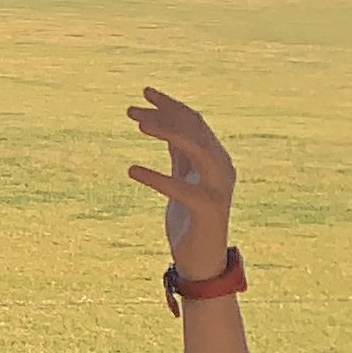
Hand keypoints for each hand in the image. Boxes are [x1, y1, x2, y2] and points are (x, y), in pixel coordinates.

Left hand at [125, 86, 234, 277]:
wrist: (203, 259)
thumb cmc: (191, 218)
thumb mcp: (183, 179)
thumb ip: (179, 154)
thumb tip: (161, 125)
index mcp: (214, 158)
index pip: (194, 122)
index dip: (170, 105)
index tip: (144, 92)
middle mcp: (221, 168)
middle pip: (196, 130)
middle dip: (164, 115)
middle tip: (130, 109)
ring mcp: (219, 188)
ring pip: (198, 150)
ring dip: (169, 133)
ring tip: (139, 125)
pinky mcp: (209, 209)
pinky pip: (182, 189)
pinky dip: (157, 177)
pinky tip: (132, 169)